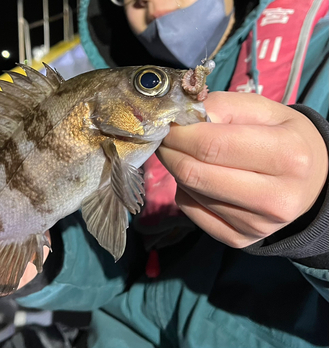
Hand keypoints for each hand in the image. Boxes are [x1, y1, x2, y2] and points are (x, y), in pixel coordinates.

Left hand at [157, 92, 327, 247]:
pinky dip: (185, 191)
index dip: (178, 133)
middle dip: (169, 151)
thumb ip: (222, 107)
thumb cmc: (283, 138)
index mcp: (287, 155)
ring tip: (190, 156)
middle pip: (194, 173)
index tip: (167, 124)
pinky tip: (201, 181)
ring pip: (189, 192)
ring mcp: (257, 225)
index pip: (211, 145)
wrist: (311, 183)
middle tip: (166, 139)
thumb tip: (181, 119)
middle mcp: (276, 198)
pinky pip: (190, 211)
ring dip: (178, 170)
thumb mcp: (262, 110)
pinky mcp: (240, 240)